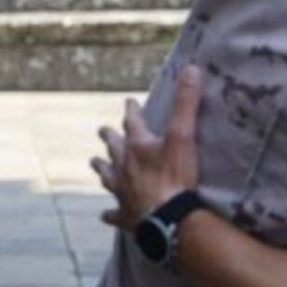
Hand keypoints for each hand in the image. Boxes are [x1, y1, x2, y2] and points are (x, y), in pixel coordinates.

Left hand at [91, 64, 201, 228]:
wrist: (168, 218)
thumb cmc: (174, 177)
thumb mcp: (183, 136)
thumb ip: (186, 103)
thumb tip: (191, 68)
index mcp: (137, 146)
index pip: (132, 122)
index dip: (131, 111)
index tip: (128, 102)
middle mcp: (124, 167)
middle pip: (113, 149)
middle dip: (109, 139)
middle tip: (102, 131)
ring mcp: (122, 192)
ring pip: (107, 177)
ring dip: (102, 169)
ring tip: (95, 164)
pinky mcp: (125, 215)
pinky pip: (114, 214)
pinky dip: (110, 214)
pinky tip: (105, 216)